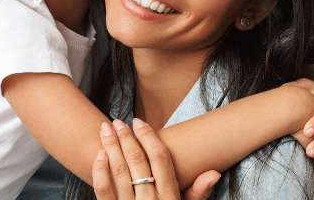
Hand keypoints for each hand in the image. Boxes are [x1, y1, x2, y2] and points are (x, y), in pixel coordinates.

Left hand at [92, 119, 220, 199]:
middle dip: (126, 138)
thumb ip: (197, 194)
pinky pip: (104, 192)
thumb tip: (214, 172)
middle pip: (138, 162)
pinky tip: (99, 156)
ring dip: (111, 148)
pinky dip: (100, 172)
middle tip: (118, 121)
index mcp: (171, 198)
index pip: (160, 160)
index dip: (149, 138)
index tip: (139, 123)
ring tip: (105, 130)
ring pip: (119, 172)